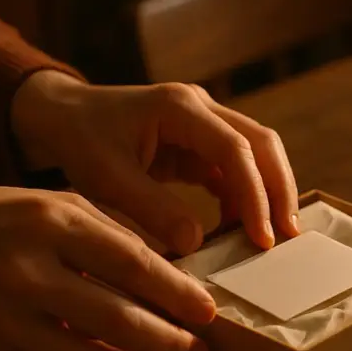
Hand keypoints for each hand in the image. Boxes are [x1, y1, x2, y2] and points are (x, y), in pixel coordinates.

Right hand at [0, 184, 215, 350]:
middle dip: (169, 344)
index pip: (132, 263)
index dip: (177, 293)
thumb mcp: (57, 203)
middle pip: (116, 320)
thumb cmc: (0, 216)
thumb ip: (112, 233)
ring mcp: (4, 315)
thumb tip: (173, 269)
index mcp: (53, 222)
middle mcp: (29, 269)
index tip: (208, 312)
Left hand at [10, 72, 300, 254]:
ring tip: (270, 238)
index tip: (261, 236)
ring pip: (257, 154)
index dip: (254, 194)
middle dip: (279, 190)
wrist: (63, 116)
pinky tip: (240, 229)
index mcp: (179, 107)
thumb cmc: (81, 140)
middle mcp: (201, 107)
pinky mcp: (202, 142)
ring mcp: (205, 122)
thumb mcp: (105, 178)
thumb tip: (197, 243)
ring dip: (267, 194)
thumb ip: (150, 208)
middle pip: (262, 144)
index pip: (235, 149)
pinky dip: (243, 198)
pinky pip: (236, 169)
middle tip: (288, 236)